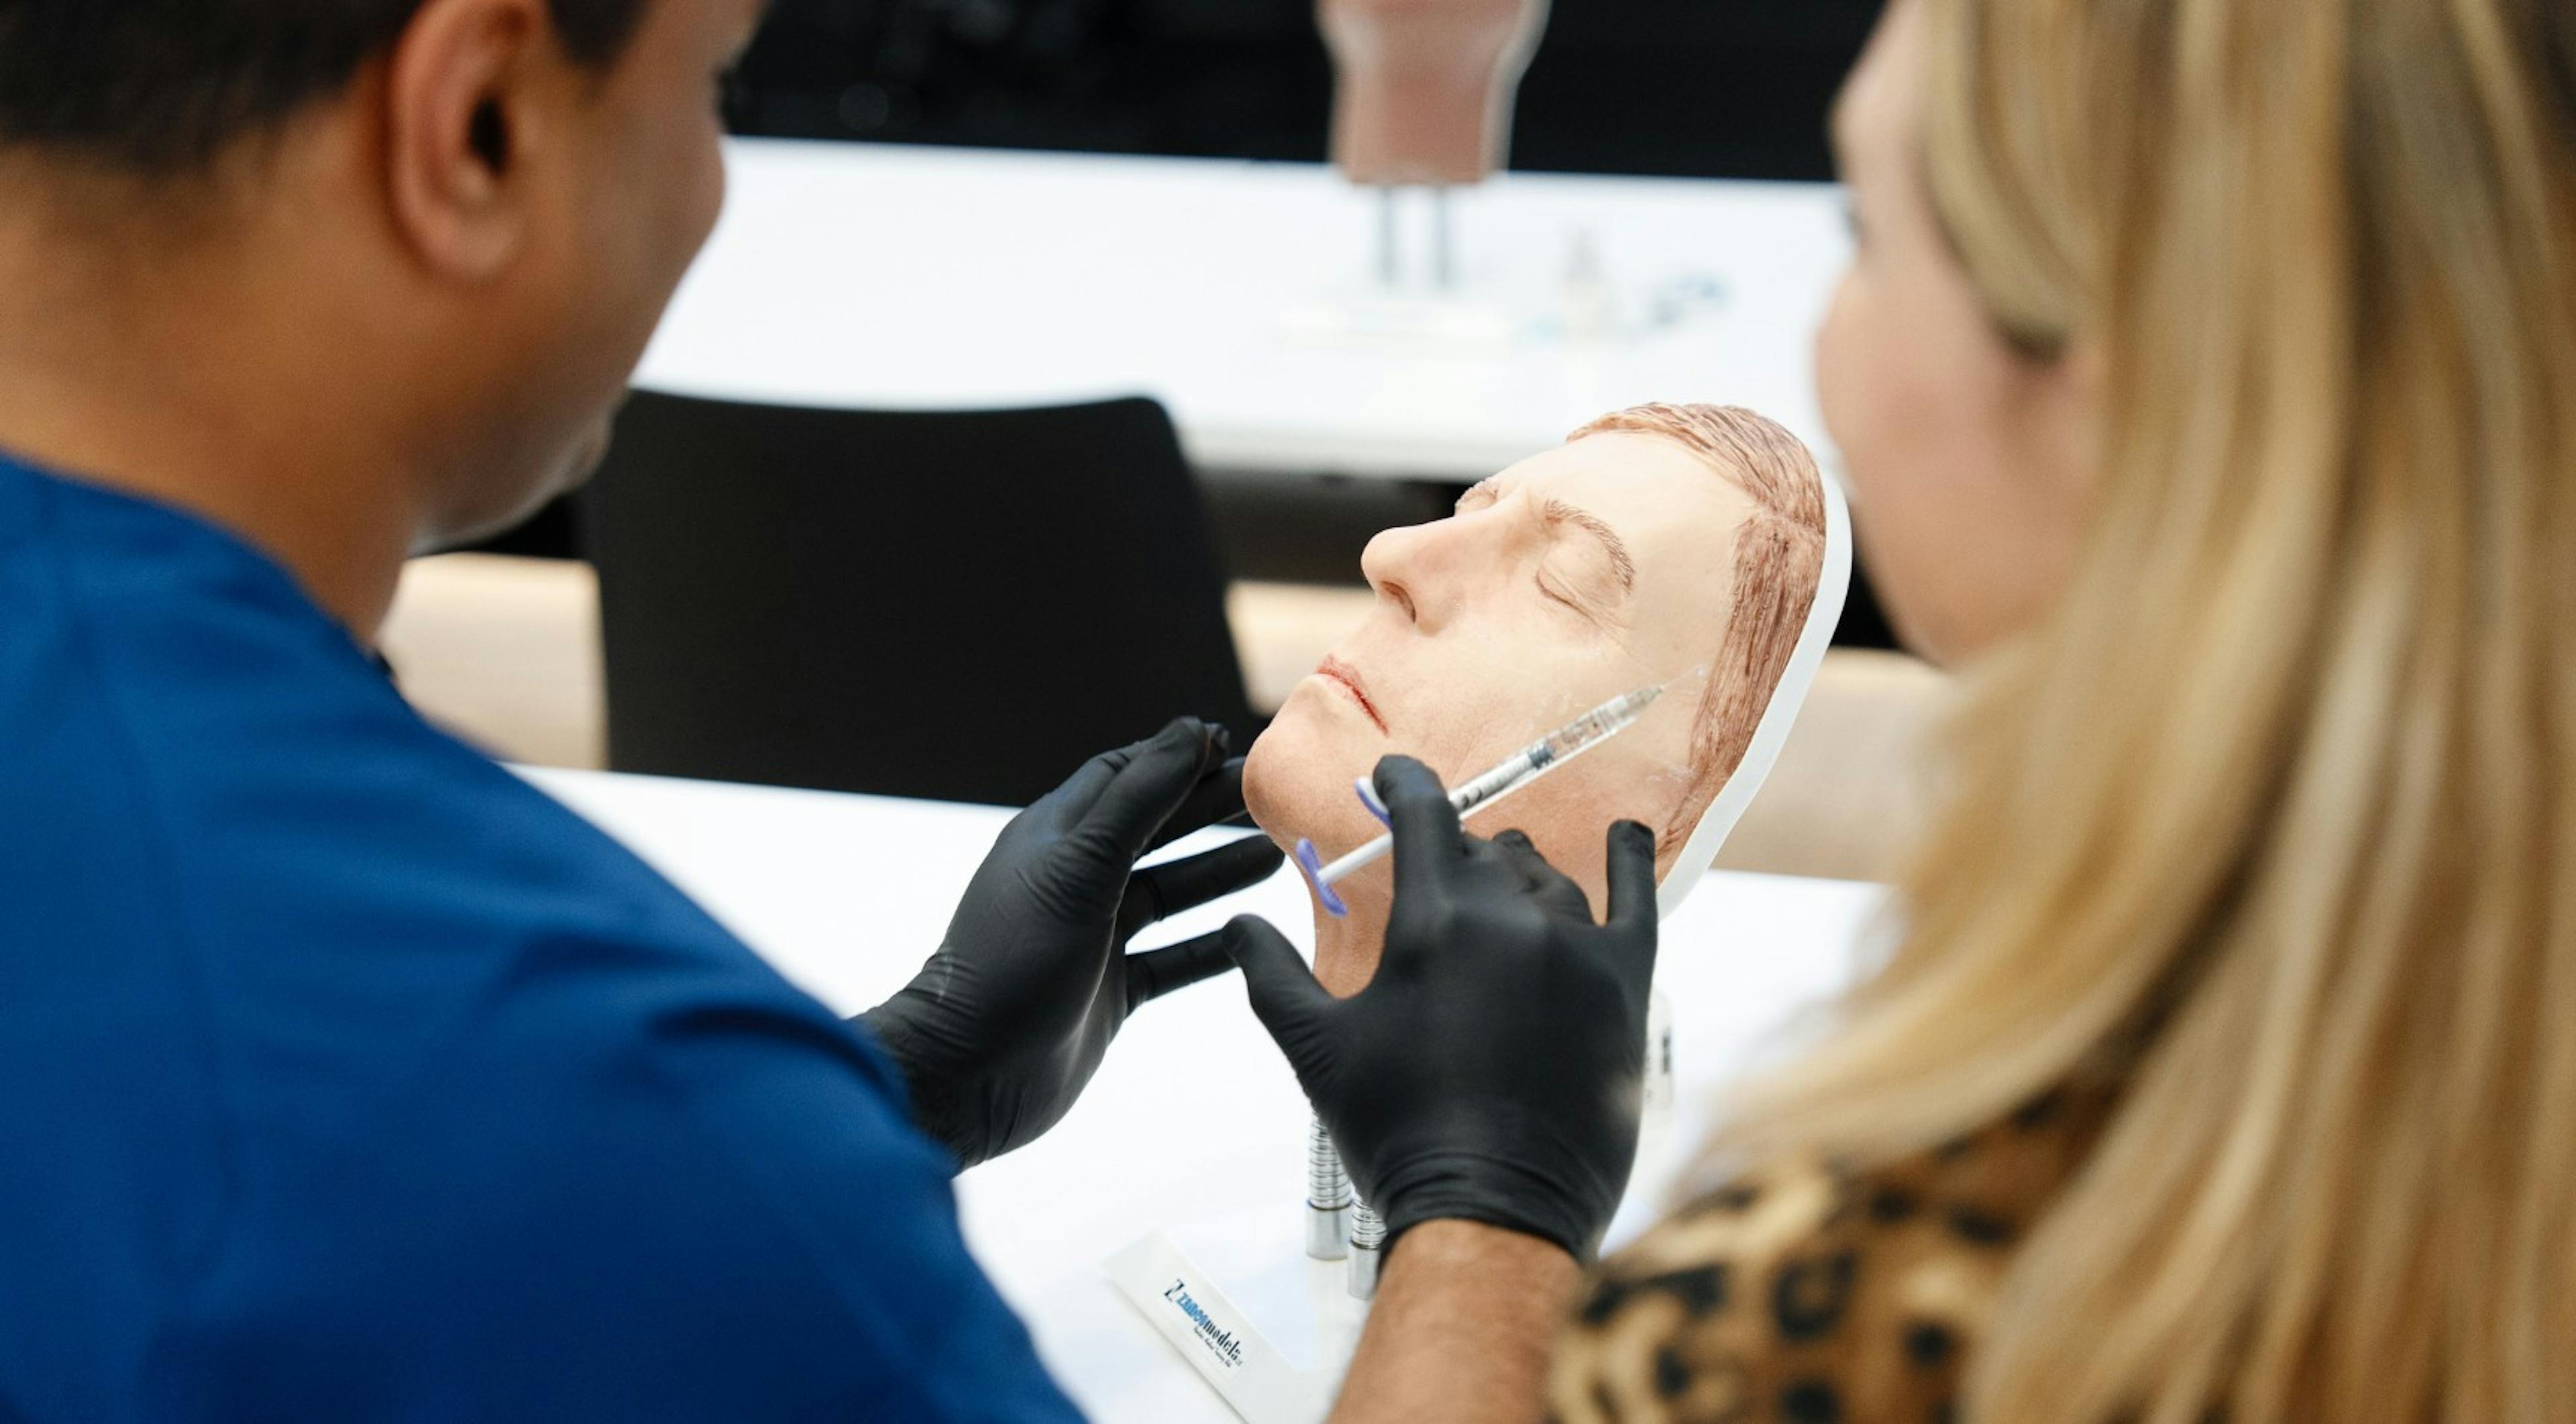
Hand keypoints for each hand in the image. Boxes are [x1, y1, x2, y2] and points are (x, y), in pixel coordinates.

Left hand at [862, 719, 1283, 1168]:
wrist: (971, 1075)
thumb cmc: (1013, 960)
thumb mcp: (1078, 868)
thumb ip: (1138, 800)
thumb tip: (1192, 731)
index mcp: (1054, 836)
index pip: (1123, 775)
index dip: (1175, 757)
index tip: (1233, 746)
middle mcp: (1074, 880)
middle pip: (1153, 828)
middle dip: (1209, 810)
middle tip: (1271, 800)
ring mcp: (1093, 938)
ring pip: (1168, 892)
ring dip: (1218, 873)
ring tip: (1275, 857)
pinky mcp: (1109, 990)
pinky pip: (1171, 959)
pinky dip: (1210, 946)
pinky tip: (1251, 937)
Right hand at [1224, 755, 1657, 1260]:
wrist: (1493, 1212)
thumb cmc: (1395, 1131)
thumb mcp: (1315, 1049)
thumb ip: (1272, 974)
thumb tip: (1237, 923)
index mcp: (1435, 922)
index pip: (1423, 814)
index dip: (1405, 782)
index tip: (1392, 773)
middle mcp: (1512, 919)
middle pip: (1482, 850)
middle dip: (1452, 852)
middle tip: (1433, 870)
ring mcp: (1576, 949)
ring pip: (1547, 876)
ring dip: (1515, 872)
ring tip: (1498, 880)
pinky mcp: (1624, 986)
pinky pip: (1636, 901)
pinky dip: (1628, 861)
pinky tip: (1623, 835)